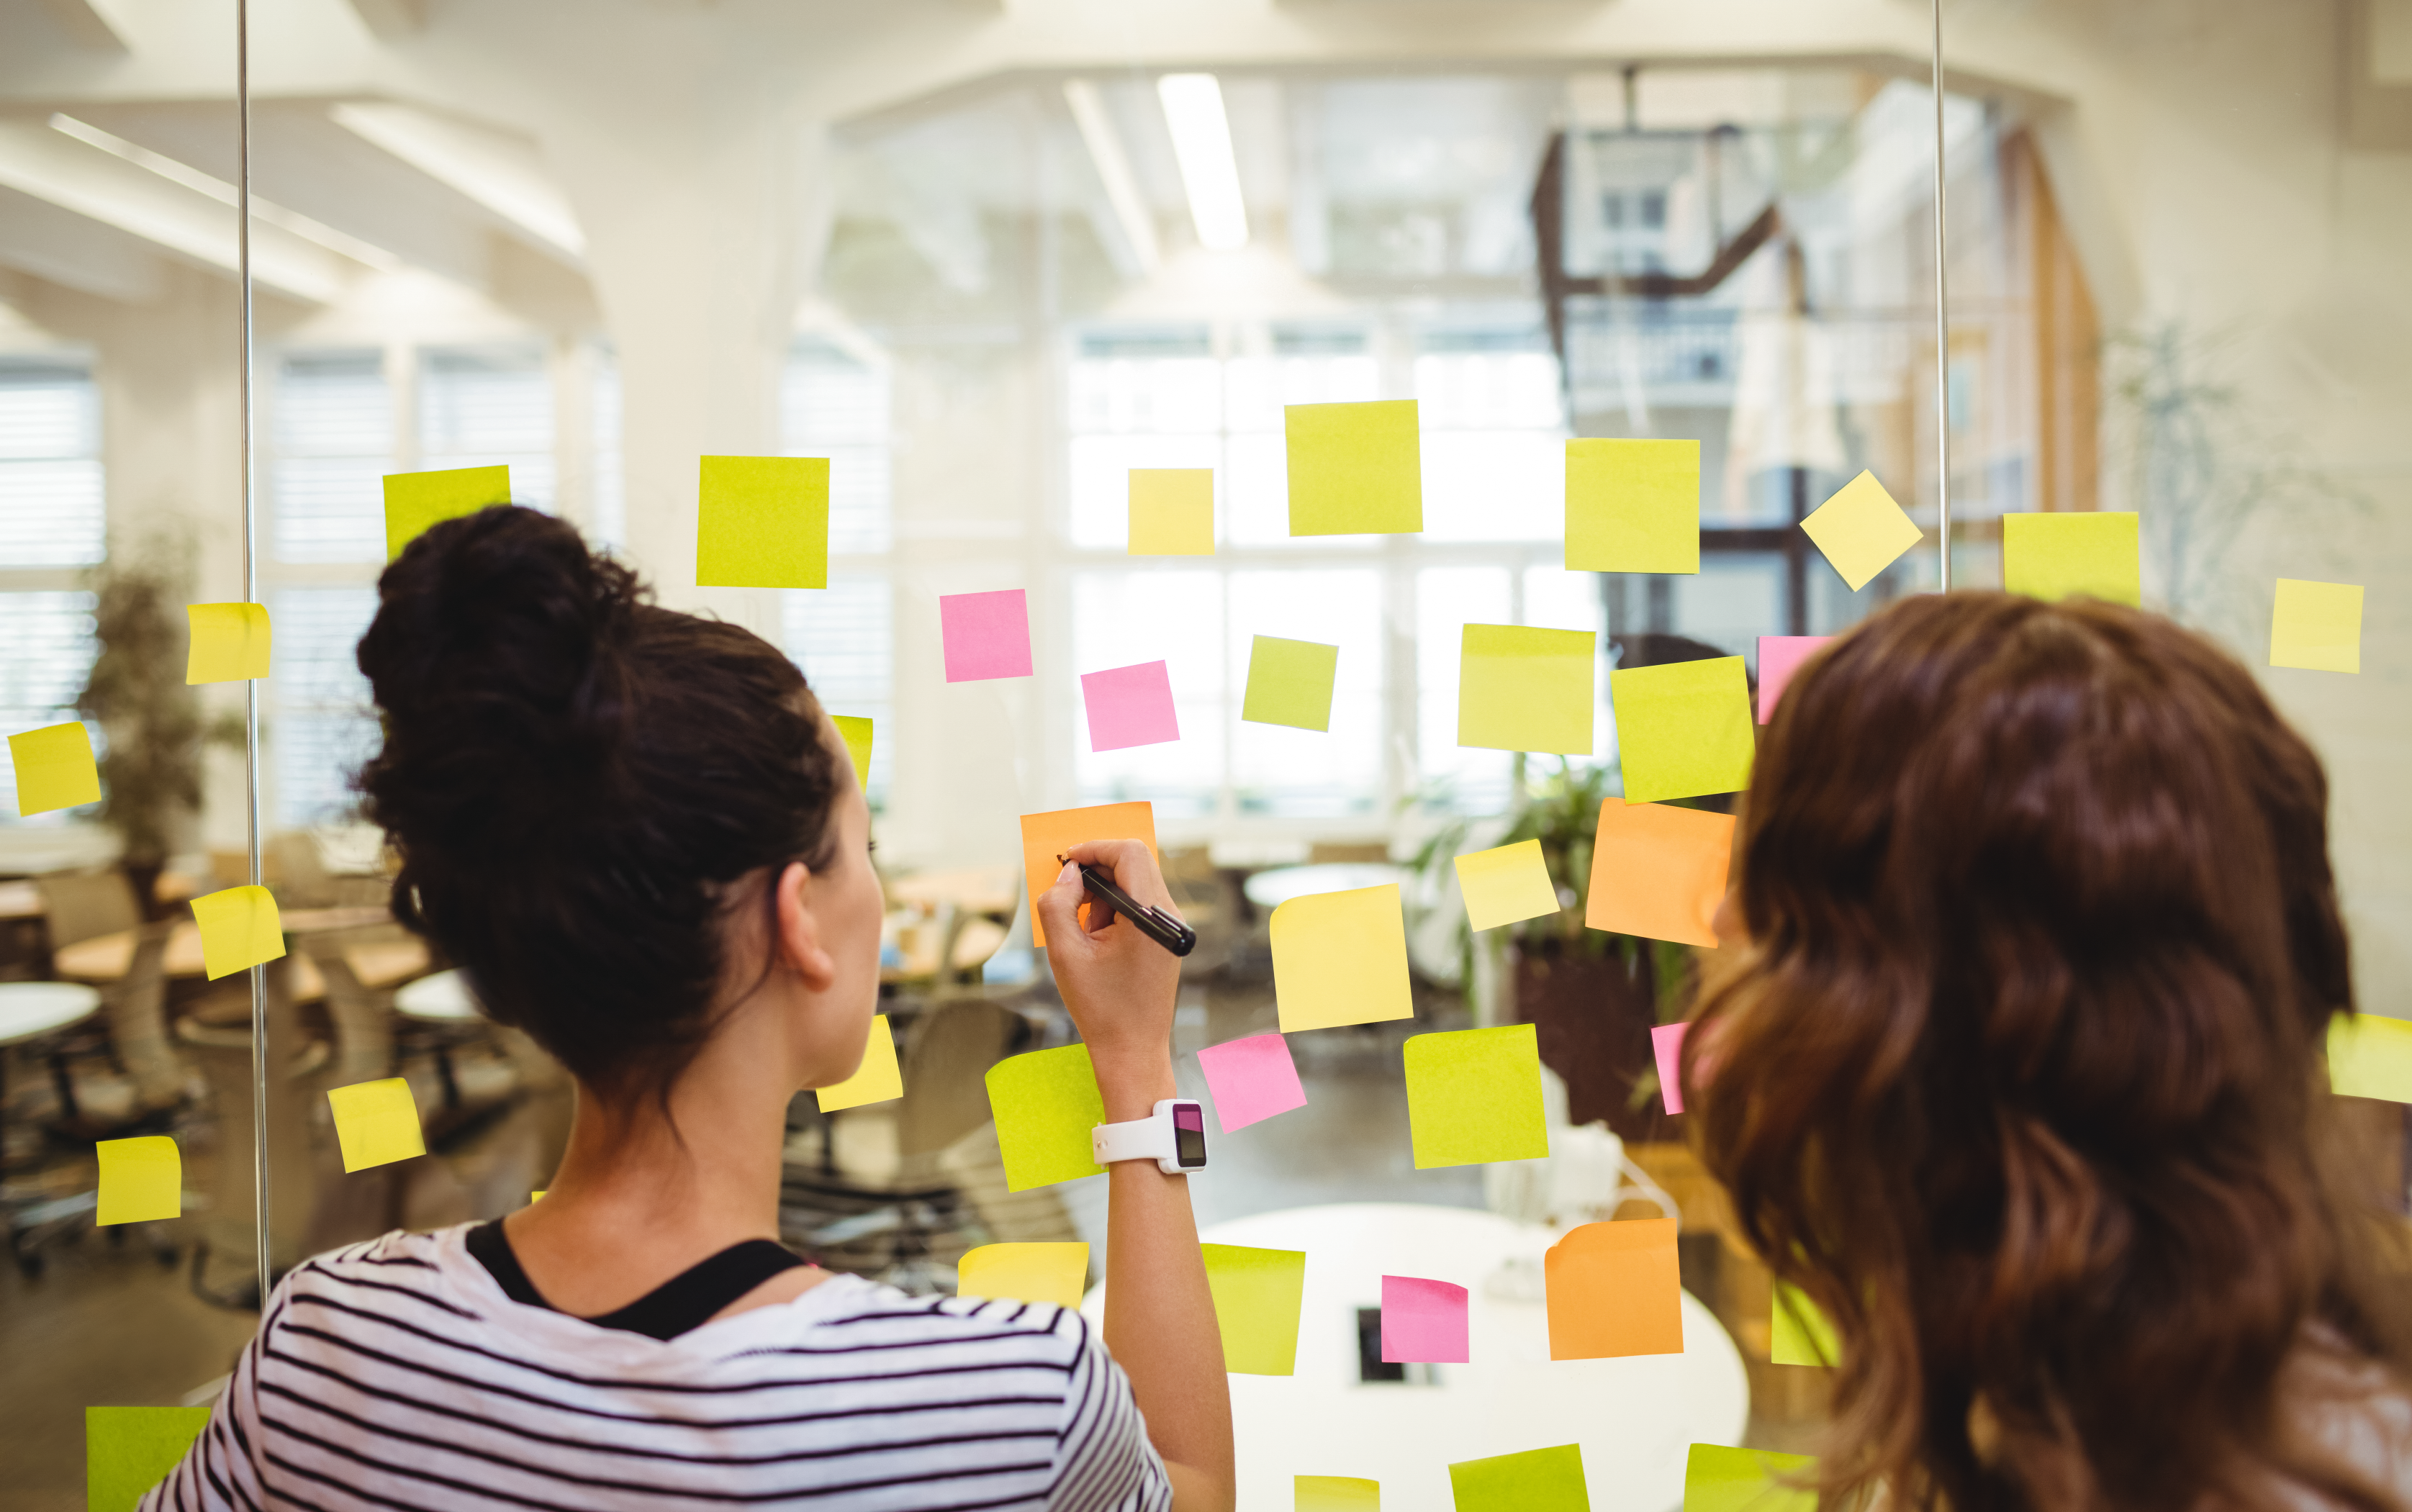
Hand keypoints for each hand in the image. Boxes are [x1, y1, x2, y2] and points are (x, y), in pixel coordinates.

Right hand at [1034, 839, 1182, 1114]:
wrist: (1132, 1051)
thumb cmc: (1101, 1008)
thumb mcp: (1066, 954)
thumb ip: (1058, 904)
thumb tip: (1067, 874)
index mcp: (1151, 916)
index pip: (1130, 853)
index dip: (1095, 848)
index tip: (1066, 861)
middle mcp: (1170, 916)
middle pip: (1134, 864)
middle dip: (1096, 874)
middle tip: (1068, 899)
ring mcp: (1172, 926)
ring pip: (1134, 884)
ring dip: (1103, 898)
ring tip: (1086, 937)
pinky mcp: (1167, 937)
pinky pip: (1139, 906)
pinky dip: (1114, 912)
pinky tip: (1099, 944)